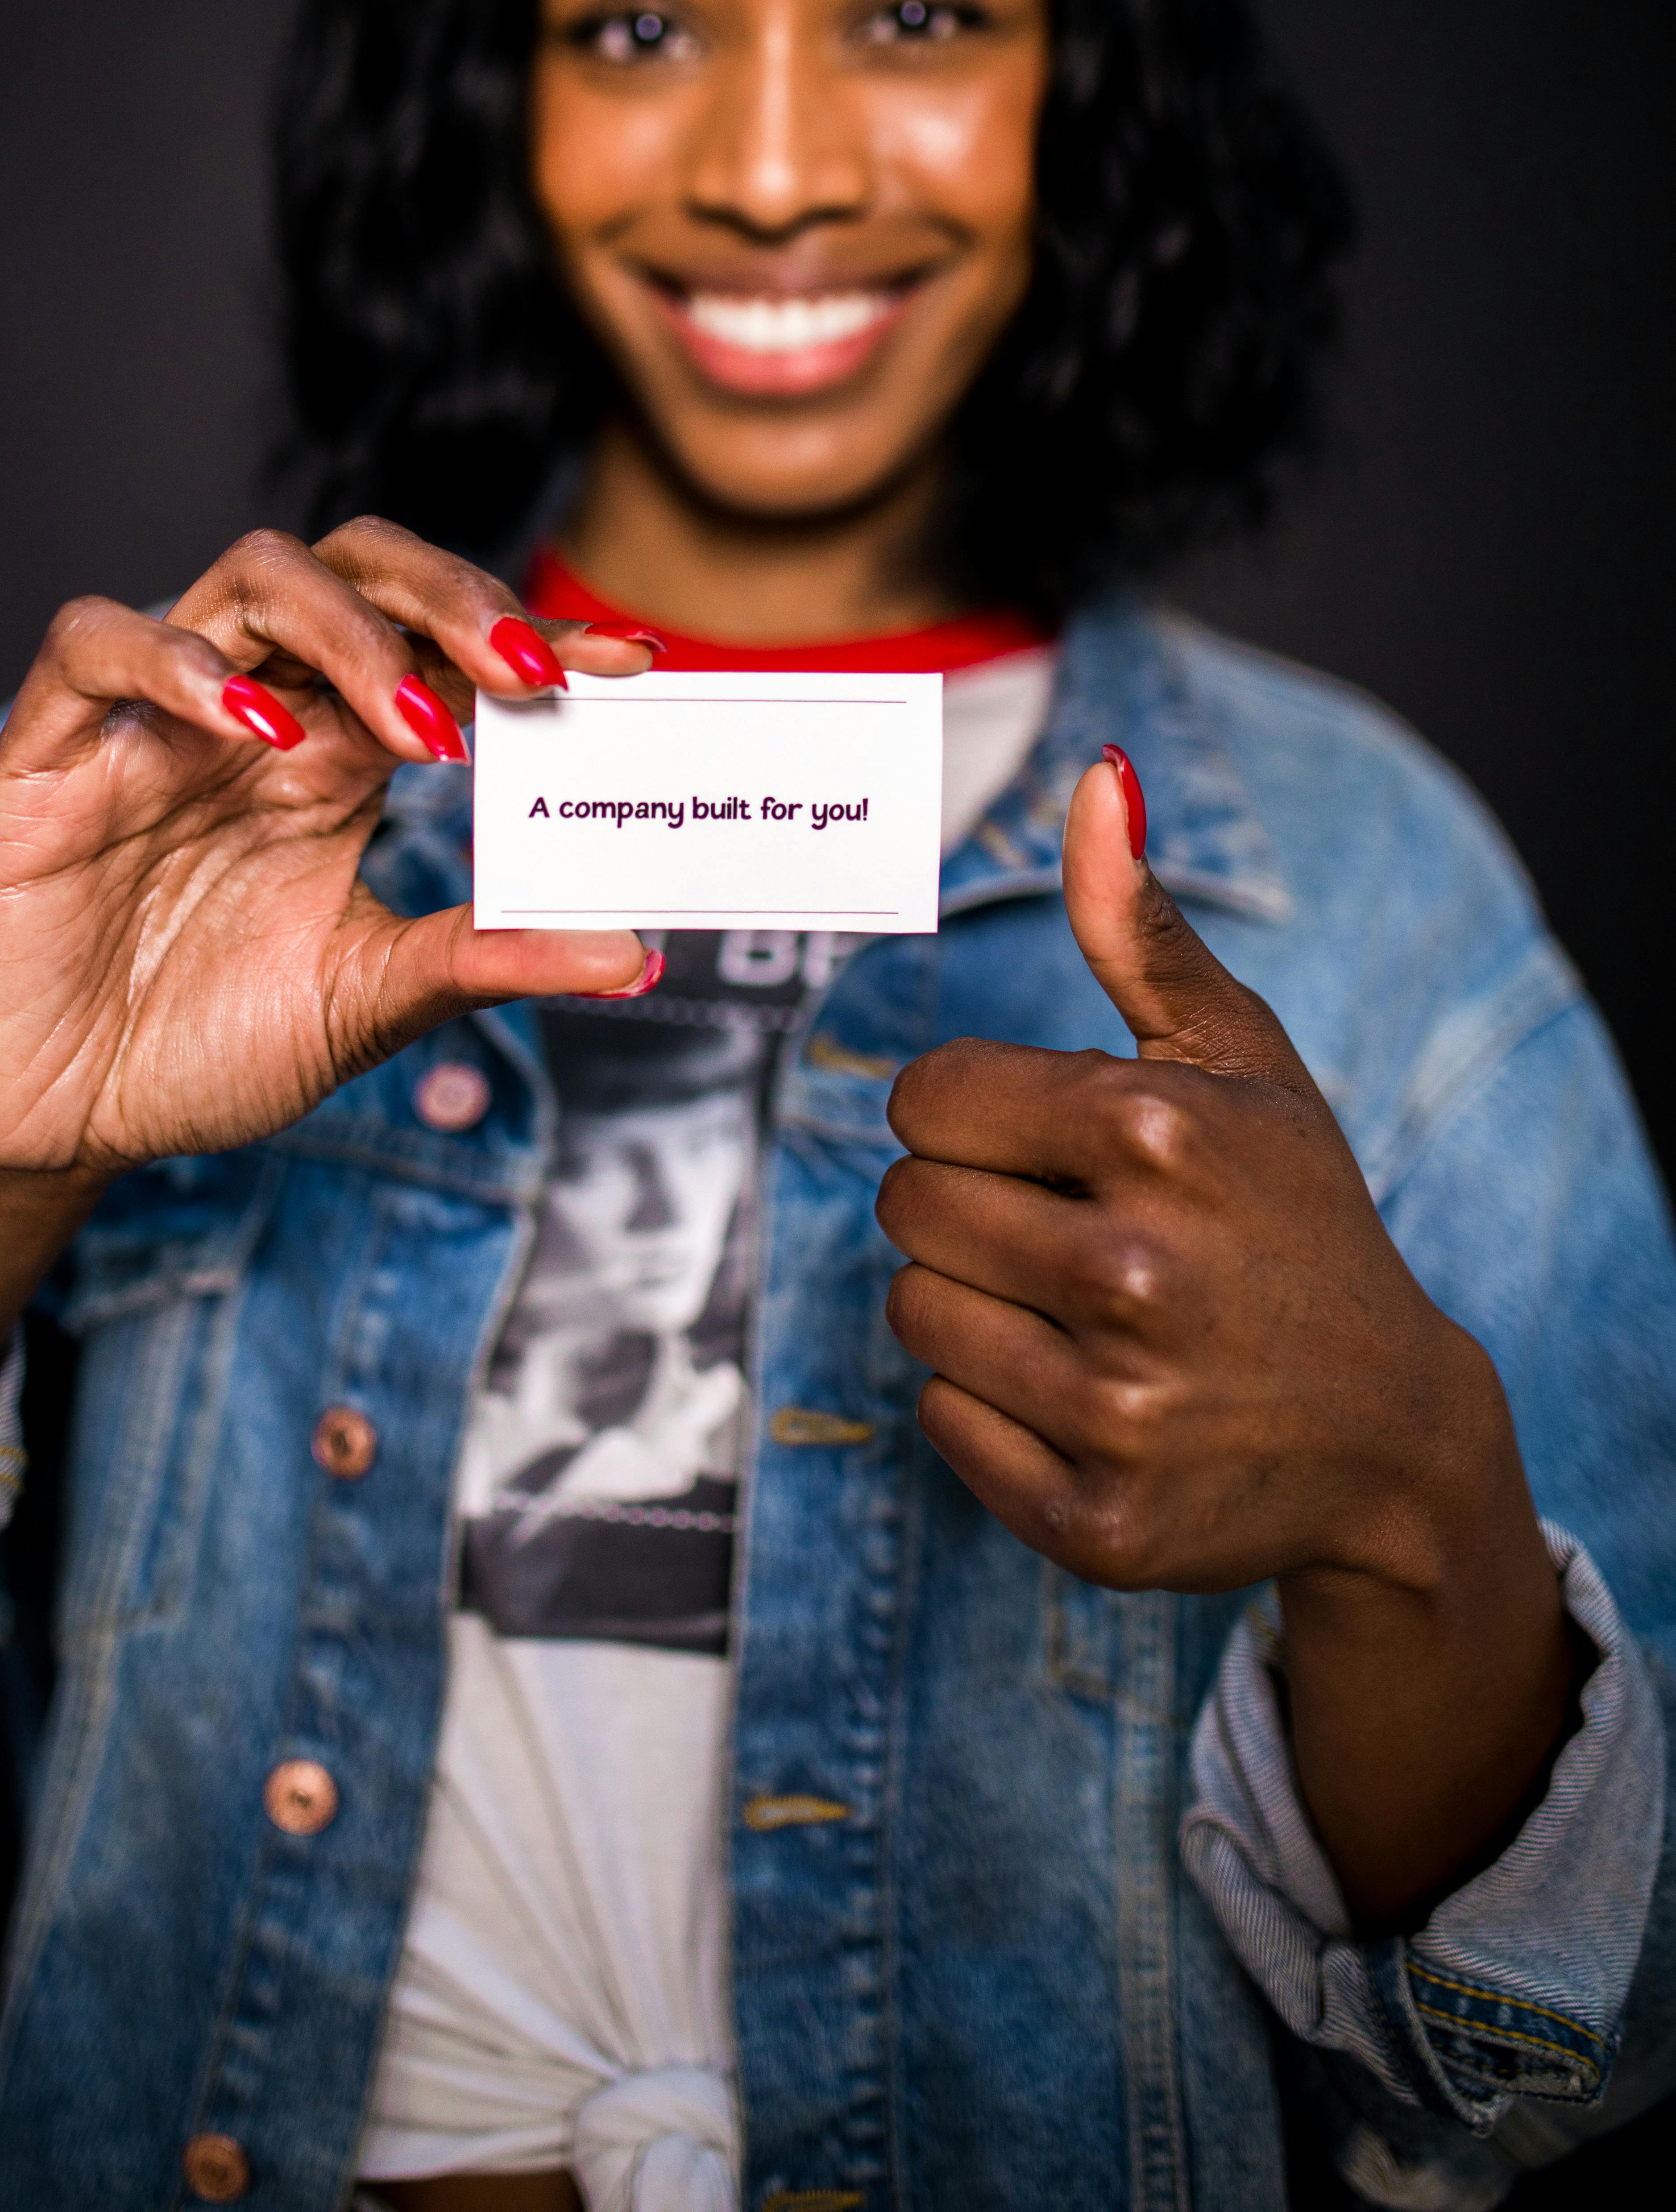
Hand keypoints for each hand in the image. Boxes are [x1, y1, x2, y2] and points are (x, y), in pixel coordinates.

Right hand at [0, 518, 655, 1179]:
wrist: (64, 1119)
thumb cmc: (204, 1042)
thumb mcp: (368, 1003)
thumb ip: (485, 961)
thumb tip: (631, 951)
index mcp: (336, 753)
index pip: (443, 648)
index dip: (533, 635)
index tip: (633, 664)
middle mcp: (257, 712)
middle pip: (358, 570)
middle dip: (454, 599)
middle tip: (534, 670)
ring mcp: (154, 721)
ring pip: (250, 578)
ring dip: (348, 629)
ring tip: (417, 723)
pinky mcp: (49, 753)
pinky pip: (94, 646)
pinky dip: (178, 665)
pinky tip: (256, 731)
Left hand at [880, 749, 1577, 1923]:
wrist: (1388, 1432)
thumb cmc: (1293, 1216)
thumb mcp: (1240, 1061)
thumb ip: (1143, 926)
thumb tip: (1095, 775)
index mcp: (1157, 1139)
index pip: (924, 1100)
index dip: (969, 1113)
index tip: (1041, 1140)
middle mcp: (1135, 1274)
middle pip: (909, 1203)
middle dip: (970, 1202)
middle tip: (1068, 1227)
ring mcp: (1117, 1410)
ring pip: (913, 1311)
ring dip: (973, 1300)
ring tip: (1077, 1307)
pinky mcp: (1096, 1521)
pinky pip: (941, 1421)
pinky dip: (991, 1403)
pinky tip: (1085, 1390)